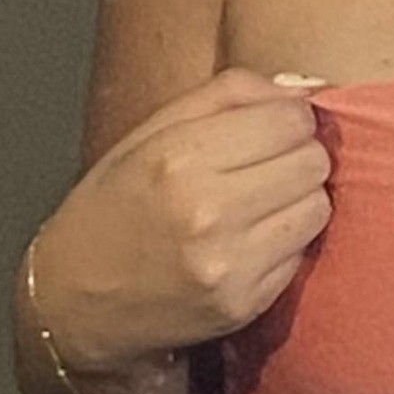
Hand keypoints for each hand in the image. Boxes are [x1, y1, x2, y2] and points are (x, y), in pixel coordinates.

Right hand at [33, 67, 333, 370]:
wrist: (76, 300)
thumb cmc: (114, 205)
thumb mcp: (151, 131)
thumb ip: (229, 94)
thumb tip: (306, 89)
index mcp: (180, 156)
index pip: (290, 120)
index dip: (288, 118)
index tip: (270, 128)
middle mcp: (207, 211)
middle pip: (312, 161)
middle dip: (297, 155)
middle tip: (266, 165)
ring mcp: (228, 264)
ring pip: (317, 207)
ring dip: (298, 199)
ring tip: (259, 203)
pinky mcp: (243, 303)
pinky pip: (301, 254)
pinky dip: (285, 242)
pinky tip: (249, 240)